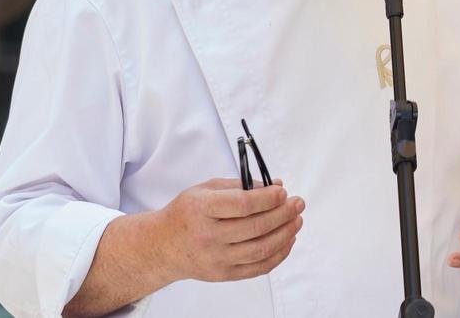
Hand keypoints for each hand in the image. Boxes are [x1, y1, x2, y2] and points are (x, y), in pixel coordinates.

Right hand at [156, 178, 304, 282]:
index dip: (267, 198)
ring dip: (285, 233)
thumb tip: (276, 186)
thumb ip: (240, 185)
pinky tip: (288, 240)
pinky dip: (279, 254)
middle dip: (283, 214)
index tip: (282, 192)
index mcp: (201, 210)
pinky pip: (258, 268)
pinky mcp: (223, 274)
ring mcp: (215, 258)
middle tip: (298, 203)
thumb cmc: (186, 213)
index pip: (241, 205)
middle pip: (255, 227)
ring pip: (261, 249)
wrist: (161, 246)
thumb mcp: (205, 190)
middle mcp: (208, 236)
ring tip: (297, 220)